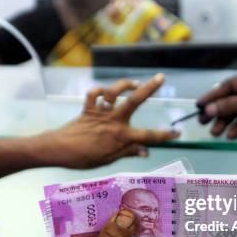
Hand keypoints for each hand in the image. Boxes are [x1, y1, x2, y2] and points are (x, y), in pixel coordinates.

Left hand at [47, 74, 179, 168]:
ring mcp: (100, 113)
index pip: (148, 136)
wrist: (58, 150)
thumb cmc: (84, 159)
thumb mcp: (108, 160)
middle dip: (150, 88)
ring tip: (134, 83)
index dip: (164, 135)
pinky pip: (94, 95)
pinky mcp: (88, 109)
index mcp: (121, 137)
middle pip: (135, 101)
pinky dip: (99, 91)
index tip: (177, 133)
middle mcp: (113, 122)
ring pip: (115, 93)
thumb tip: (146, 152)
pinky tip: (105, 93)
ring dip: (124, 85)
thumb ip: (128, 152)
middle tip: (160, 77)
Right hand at [196, 65, 236, 143]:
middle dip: (217, 111)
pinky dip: (236, 129)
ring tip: (216, 132)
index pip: (229, 85)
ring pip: (234, 113)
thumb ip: (230, 105)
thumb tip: (209, 109)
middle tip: (203, 120)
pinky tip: (231, 135)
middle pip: (230, 100)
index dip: (213, 95)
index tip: (200, 104)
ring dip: (224, 123)